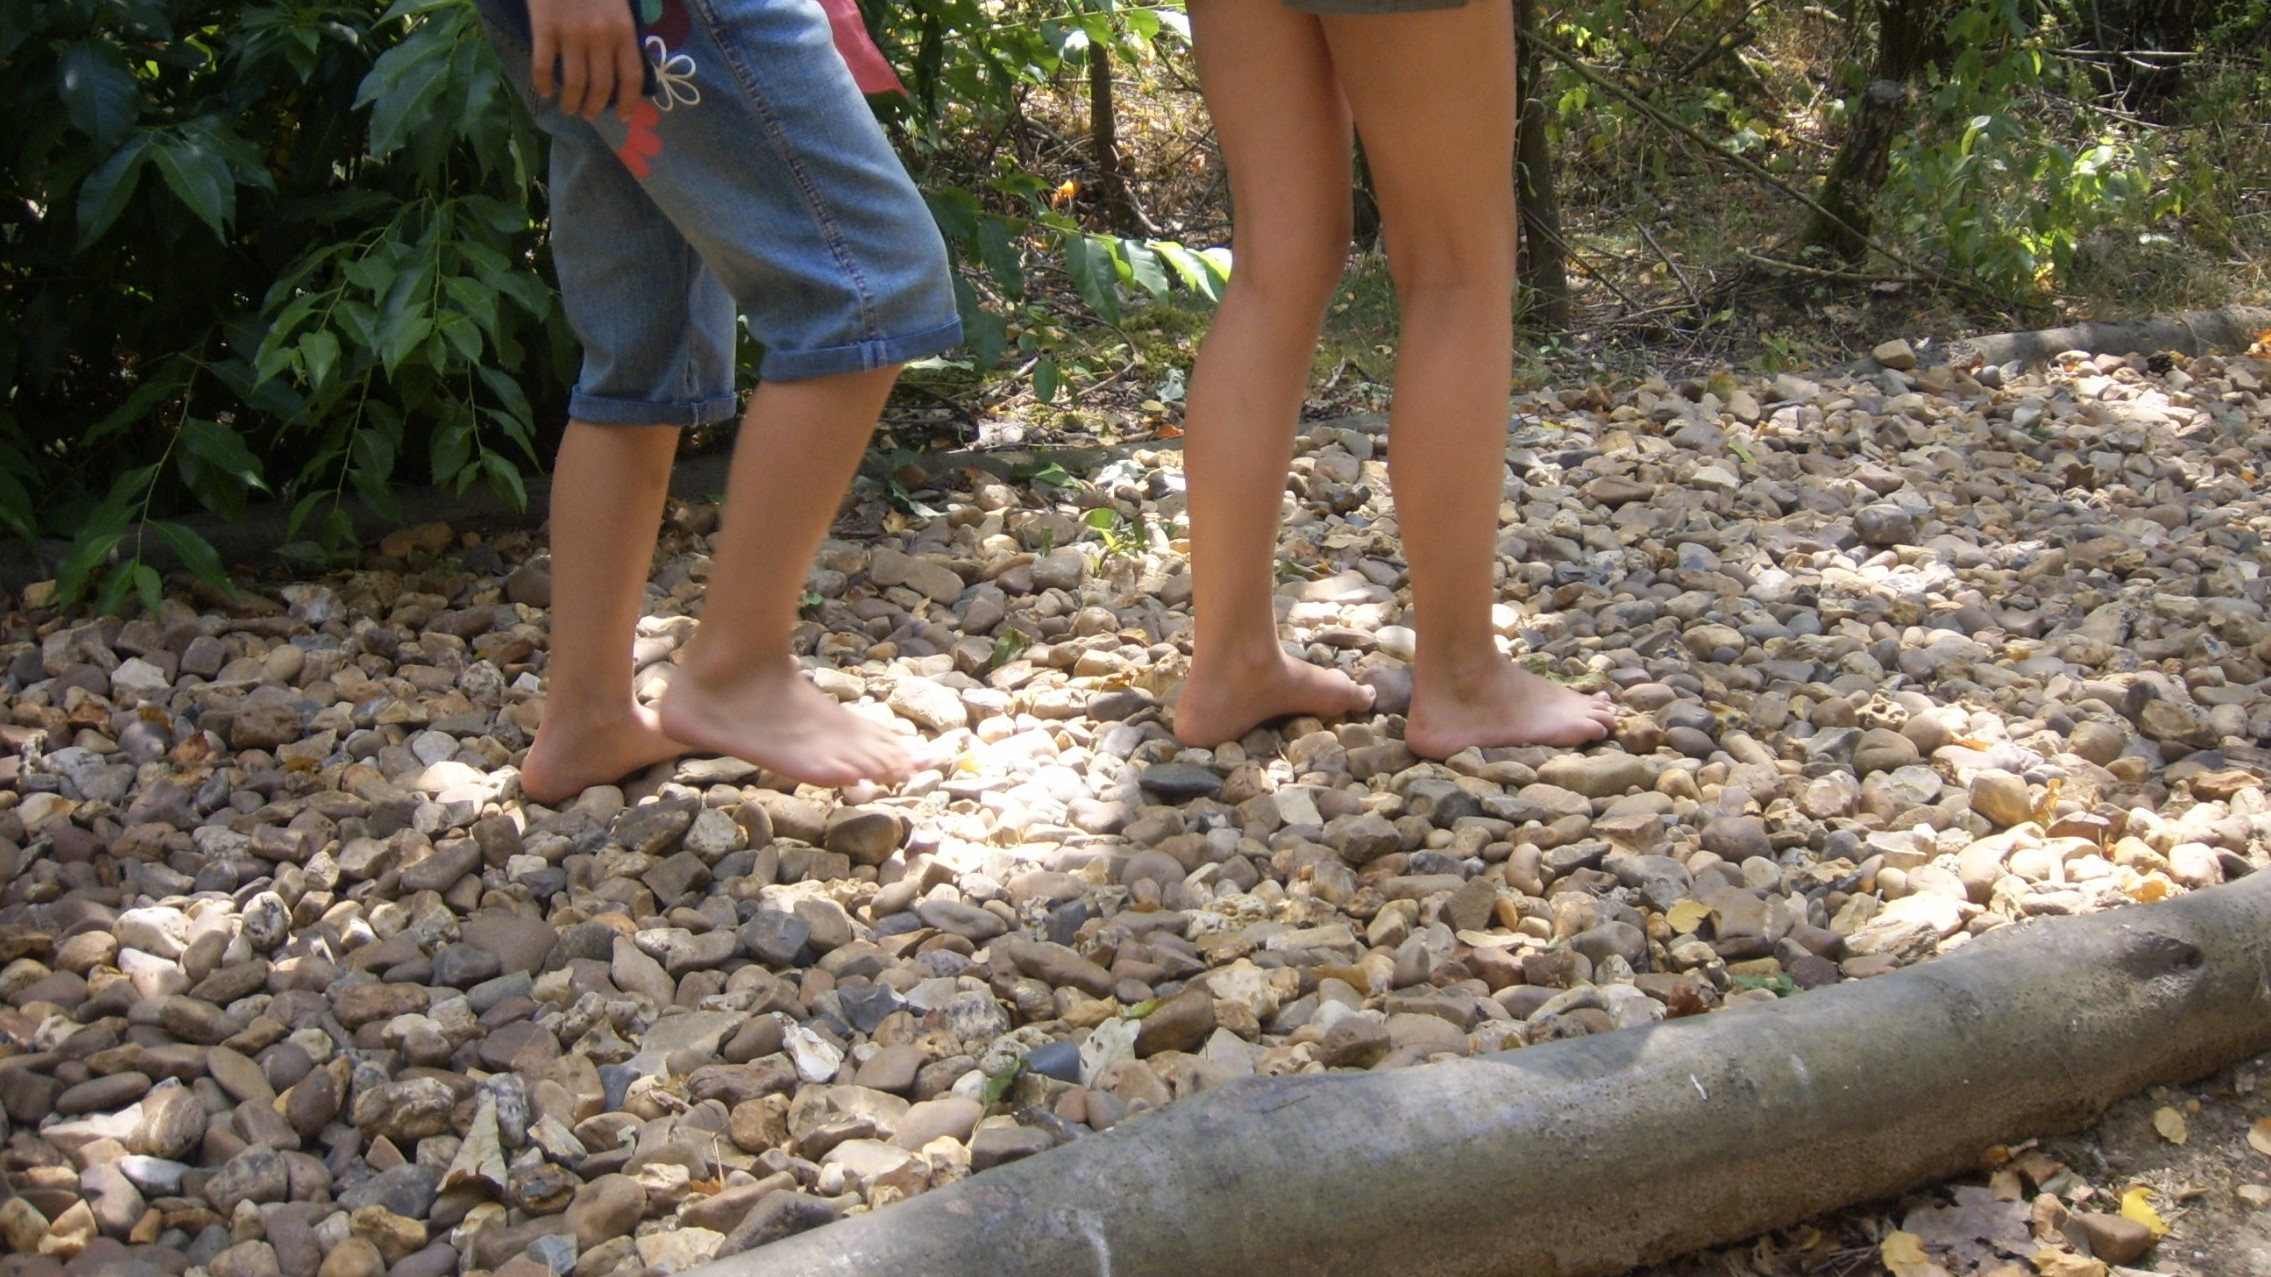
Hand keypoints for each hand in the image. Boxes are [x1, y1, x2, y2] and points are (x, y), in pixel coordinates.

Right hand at [529, 0, 642, 119]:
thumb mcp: (619, 5)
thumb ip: (622, 34)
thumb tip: (622, 68)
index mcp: (624, 30)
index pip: (632, 77)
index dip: (629, 102)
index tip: (623, 116)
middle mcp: (600, 36)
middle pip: (601, 86)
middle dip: (595, 107)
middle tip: (589, 114)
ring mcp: (571, 33)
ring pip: (574, 82)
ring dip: (572, 102)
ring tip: (569, 108)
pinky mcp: (544, 28)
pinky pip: (544, 66)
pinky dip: (544, 84)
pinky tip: (545, 91)